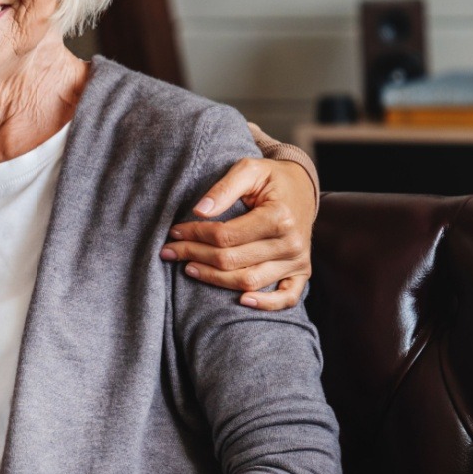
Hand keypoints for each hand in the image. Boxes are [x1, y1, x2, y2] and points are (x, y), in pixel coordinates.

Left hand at [161, 156, 316, 309]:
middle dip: (195, 255)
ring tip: (188, 268)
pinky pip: (287, 298)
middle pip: (232, 260)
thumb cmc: (271, 178)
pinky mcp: (302, 272)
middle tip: (170, 251)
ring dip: (213, 279)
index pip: (226, 236)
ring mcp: (298, 261)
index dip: (195, 235)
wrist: (302, 186)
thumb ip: (224, 188)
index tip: (175, 232)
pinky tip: (241, 301)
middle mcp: (291, 243)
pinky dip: (266, 304)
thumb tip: (198, 211)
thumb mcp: (249, 169)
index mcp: (279, 217)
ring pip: (248, 281)